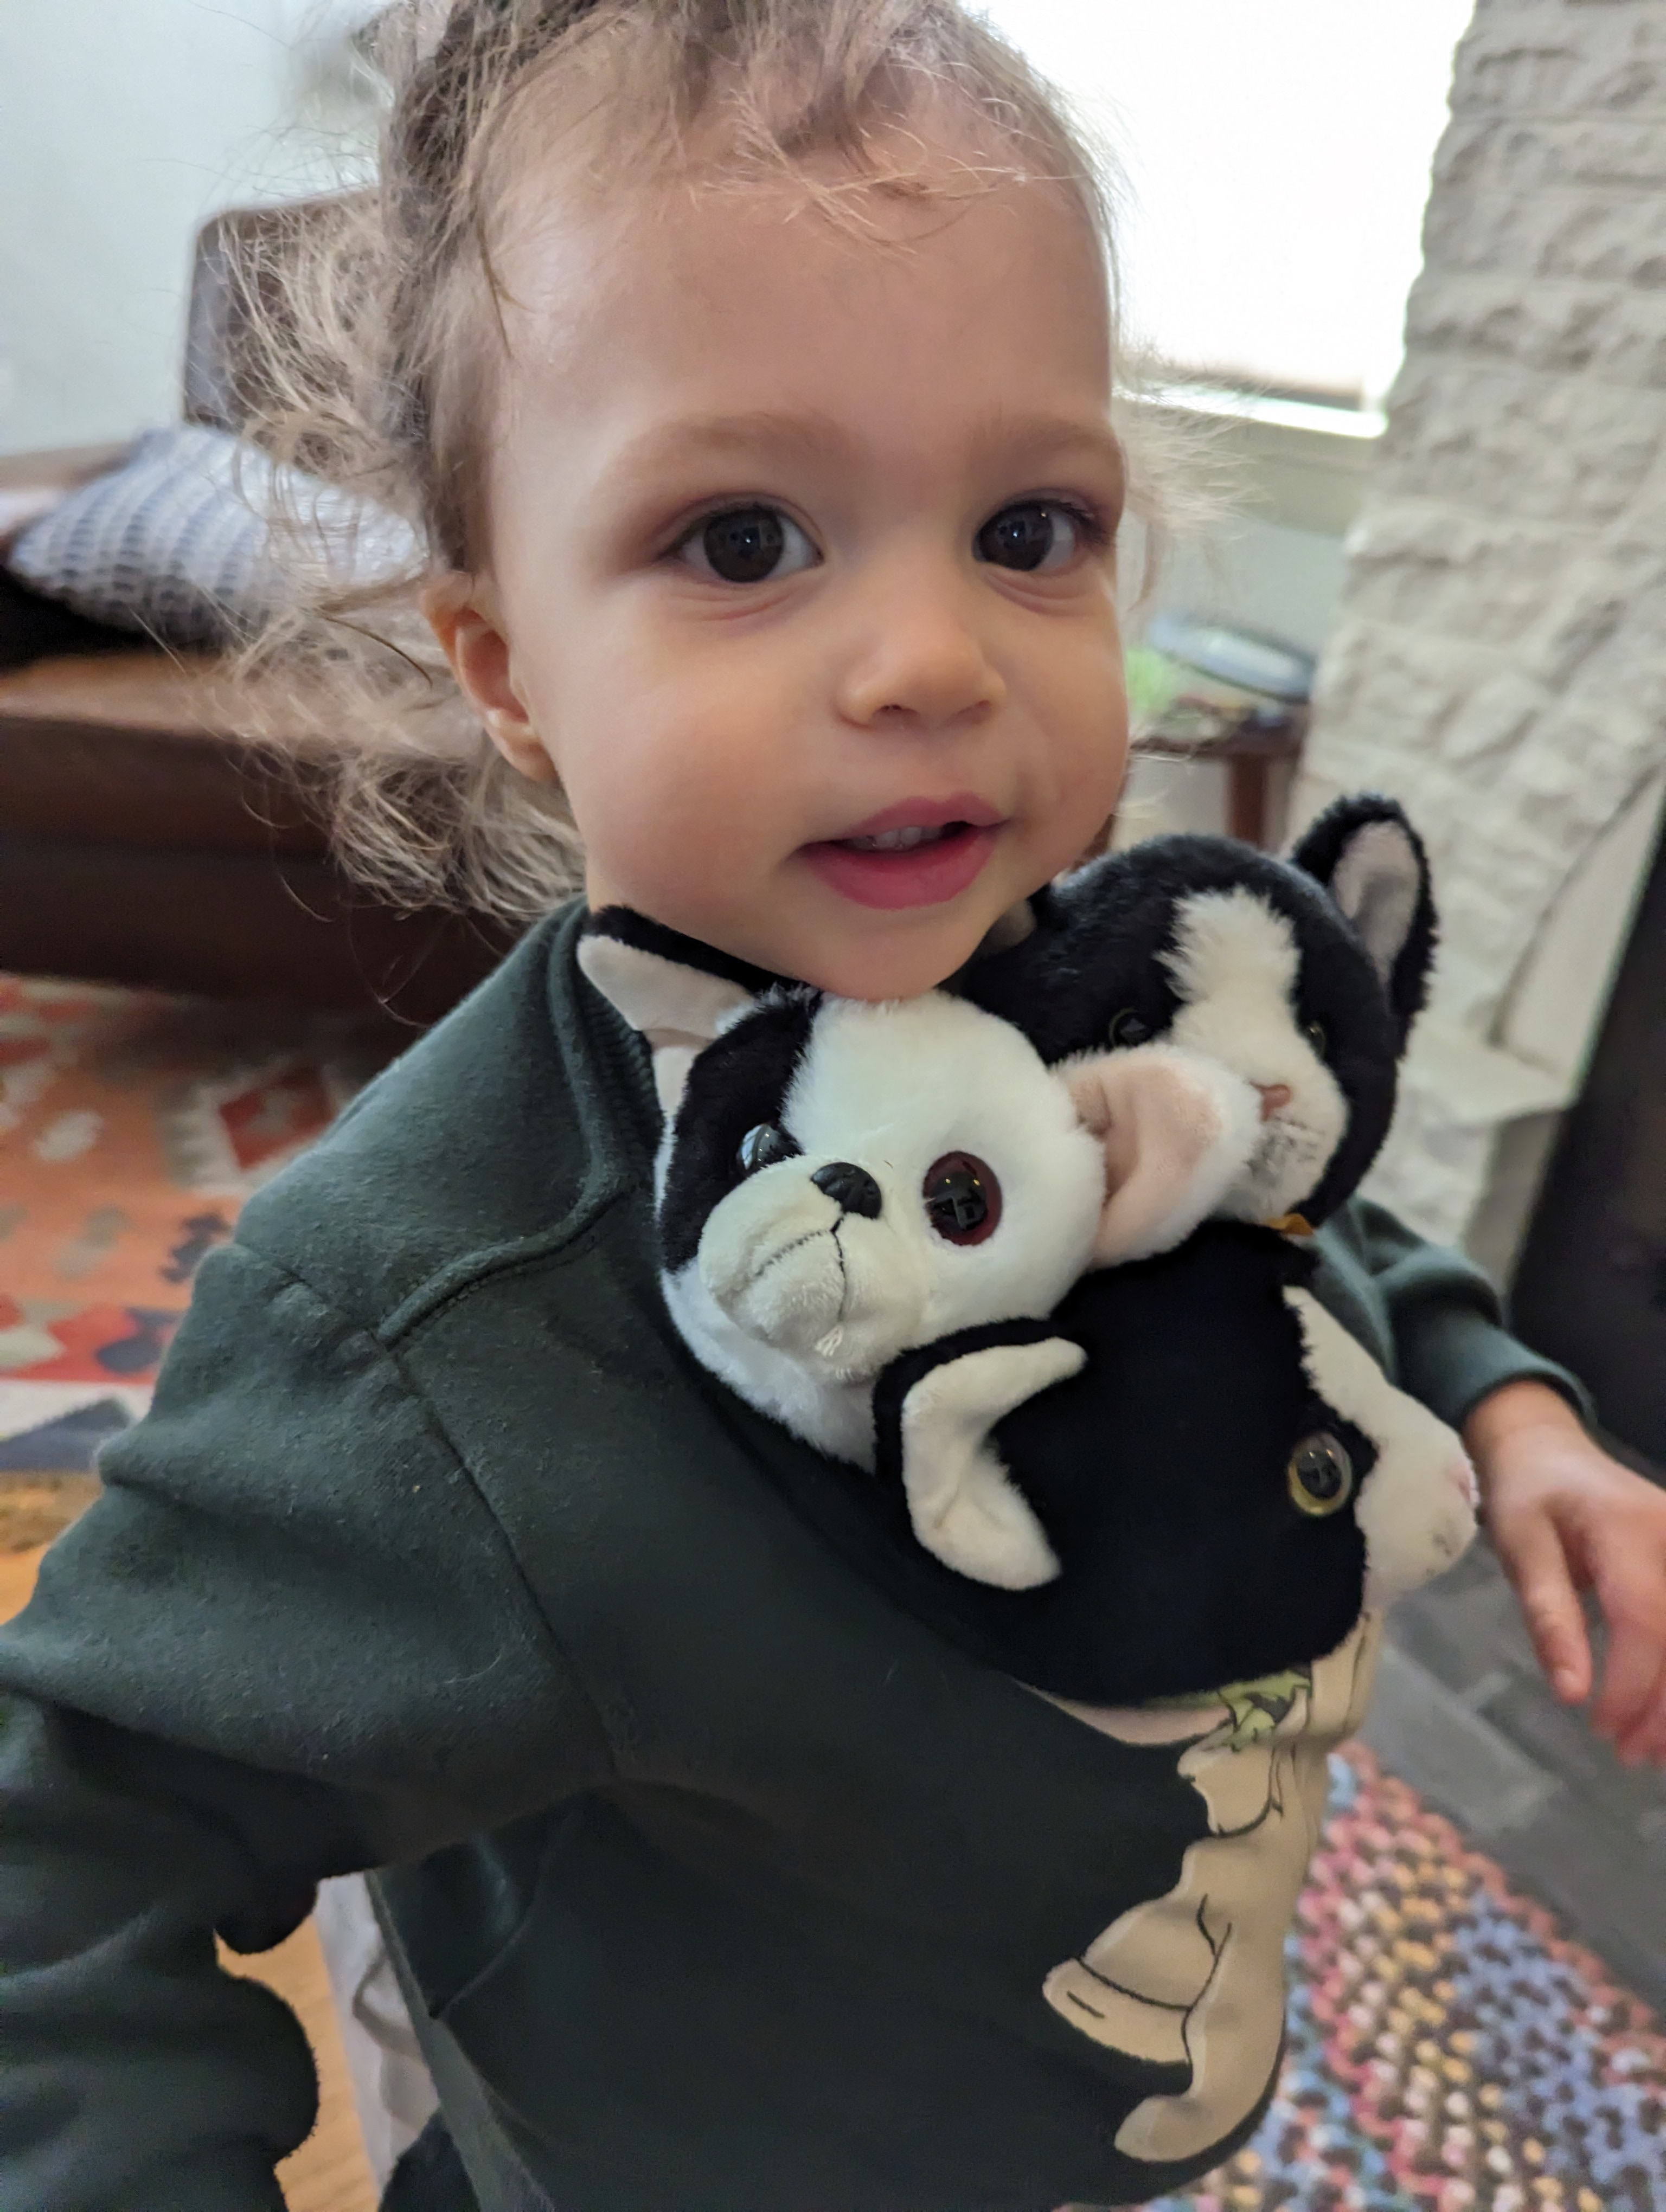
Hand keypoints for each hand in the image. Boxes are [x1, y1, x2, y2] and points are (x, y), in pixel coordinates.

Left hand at [1464, 1380, 1665, 1764]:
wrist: (1550, 1452)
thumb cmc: (1527, 1497)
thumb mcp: (1520, 1548)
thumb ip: (1549, 1617)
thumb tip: (1573, 1692)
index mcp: (1628, 1527)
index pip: (1644, 1619)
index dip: (1631, 1686)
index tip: (1602, 1730)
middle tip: (1630, 1755)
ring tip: (1654, 1748)